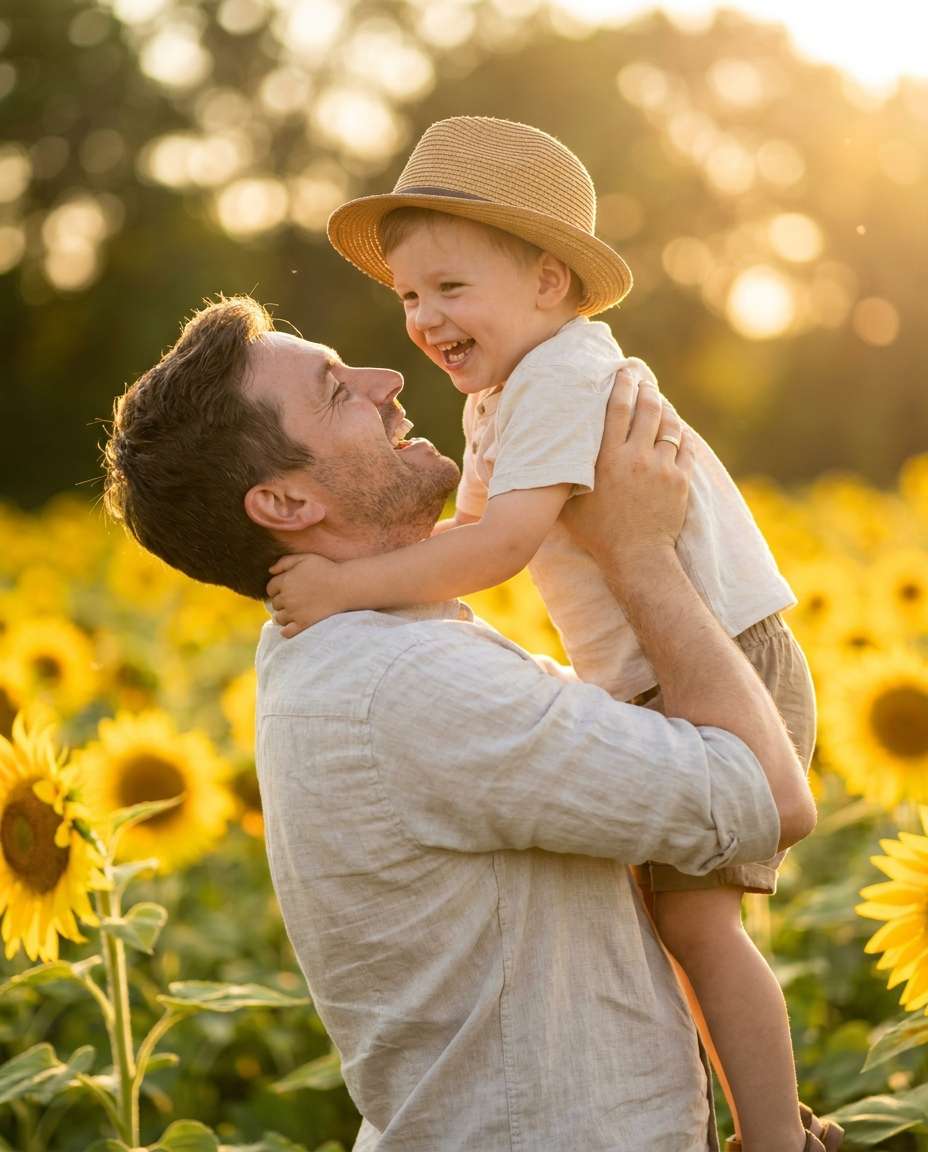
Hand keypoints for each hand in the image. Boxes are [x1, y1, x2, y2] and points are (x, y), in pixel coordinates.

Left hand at [266, 553, 344, 637]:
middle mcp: (287, 598)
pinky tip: (292, 625)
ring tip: (295, 612)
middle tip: (294, 600)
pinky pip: (286, 632)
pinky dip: (286, 630)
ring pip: (279, 618)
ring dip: (284, 615)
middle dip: (282, 602)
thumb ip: (285, 561)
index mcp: (285, 581)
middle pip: (275, 603)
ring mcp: (294, 613)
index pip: (270, 588)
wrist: (345, 586)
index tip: (287, 589)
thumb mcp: (305, 558)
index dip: (277, 589)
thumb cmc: (326, 570)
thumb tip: (270, 571)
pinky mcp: (303, 624)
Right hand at [561, 365, 692, 571]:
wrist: (636, 558)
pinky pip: (684, 447)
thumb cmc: (596, 532)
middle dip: (645, 389)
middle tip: (642, 379)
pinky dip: (680, 433)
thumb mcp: (568, 502)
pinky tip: (675, 428)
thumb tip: (540, 455)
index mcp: (607, 459)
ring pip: (668, 424)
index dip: (622, 385)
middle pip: (646, 408)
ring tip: (658, 400)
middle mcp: (635, 457)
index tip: (623, 371)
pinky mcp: (680, 480)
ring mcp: (662, 467)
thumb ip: (560, 474)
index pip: (617, 408)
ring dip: (664, 408)